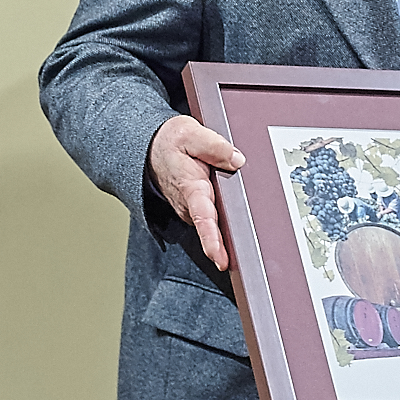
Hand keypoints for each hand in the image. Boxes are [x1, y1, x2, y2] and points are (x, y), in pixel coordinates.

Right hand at [149, 113, 243, 270]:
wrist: (152, 148)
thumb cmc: (171, 142)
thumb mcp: (191, 134)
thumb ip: (215, 146)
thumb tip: (238, 160)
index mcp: (191, 187)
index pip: (202, 217)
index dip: (211, 239)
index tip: (220, 259)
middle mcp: (190, 204)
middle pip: (213, 228)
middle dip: (226, 246)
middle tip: (246, 264)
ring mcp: (193, 210)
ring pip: (214, 224)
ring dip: (227, 236)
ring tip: (248, 247)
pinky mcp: (197, 210)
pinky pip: (213, 219)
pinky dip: (225, 223)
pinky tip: (238, 224)